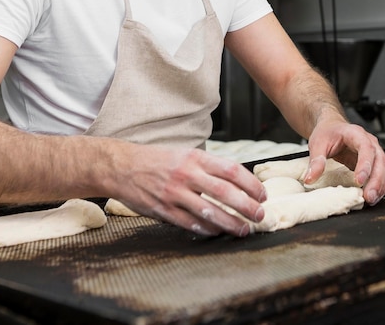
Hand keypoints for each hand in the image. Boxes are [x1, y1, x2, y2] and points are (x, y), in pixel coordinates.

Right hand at [112, 144, 267, 236]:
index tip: (262, 194)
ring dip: (231, 223)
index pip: (231, 170)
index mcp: (195, 157)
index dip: (251, 184)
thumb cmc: (156, 159)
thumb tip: (235, 181)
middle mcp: (187, 174)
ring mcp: (175, 193)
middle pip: (226, 192)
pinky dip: (208, 230)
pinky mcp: (164, 210)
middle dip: (247, 207)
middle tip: (260, 215)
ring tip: (243, 230)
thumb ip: (207, 166)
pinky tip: (217, 232)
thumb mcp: (184, 153)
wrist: (122, 166)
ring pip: (211, 212)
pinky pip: (191, 224)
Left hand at [304, 119, 384, 204]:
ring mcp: (375, 151)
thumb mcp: (317, 144)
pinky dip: (381, 185)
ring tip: (371, 199)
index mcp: (355, 134)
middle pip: (380, 160)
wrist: (331, 127)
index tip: (359, 180)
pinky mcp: (375, 161)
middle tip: (368, 196)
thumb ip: (316, 160)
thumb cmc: (327, 133)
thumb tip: (310, 178)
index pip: (366, 148)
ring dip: (381, 185)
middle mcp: (369, 141)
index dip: (364, 165)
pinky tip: (373, 196)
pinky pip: (384, 173)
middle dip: (376, 180)